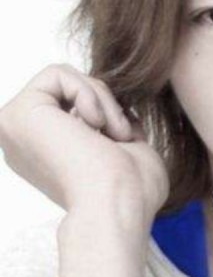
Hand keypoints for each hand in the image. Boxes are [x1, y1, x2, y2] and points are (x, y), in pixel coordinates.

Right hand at [0, 63, 168, 227]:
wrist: (119, 203)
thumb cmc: (132, 189)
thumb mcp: (127, 149)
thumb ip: (113, 127)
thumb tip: (114, 108)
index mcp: (44, 154)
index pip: (76, 106)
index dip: (108, 113)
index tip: (122, 140)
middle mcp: (23, 142)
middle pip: (70, 89)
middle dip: (105, 103)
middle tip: (120, 135)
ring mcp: (15, 128)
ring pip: (65, 79)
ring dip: (102, 100)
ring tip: (113, 132)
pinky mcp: (17, 113)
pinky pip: (57, 73)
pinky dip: (88, 92)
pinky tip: (96, 124)